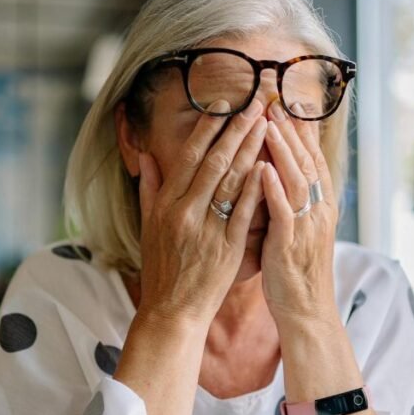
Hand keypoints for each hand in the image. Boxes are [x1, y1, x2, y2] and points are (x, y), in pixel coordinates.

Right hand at [136, 99, 268, 327]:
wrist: (171, 311)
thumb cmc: (161, 269)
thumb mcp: (147, 226)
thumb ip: (149, 188)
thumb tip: (145, 156)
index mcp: (165, 204)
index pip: (189, 156)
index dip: (207, 128)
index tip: (223, 104)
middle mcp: (184, 211)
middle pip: (214, 161)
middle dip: (236, 129)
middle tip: (256, 103)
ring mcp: (206, 228)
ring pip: (231, 180)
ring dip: (251, 149)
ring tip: (267, 124)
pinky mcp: (227, 247)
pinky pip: (244, 211)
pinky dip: (256, 186)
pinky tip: (268, 165)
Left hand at [259, 102, 338, 322]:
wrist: (307, 312)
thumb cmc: (295, 272)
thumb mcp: (297, 230)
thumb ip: (290, 201)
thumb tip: (278, 173)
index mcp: (318, 207)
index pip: (311, 159)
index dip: (301, 131)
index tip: (289, 102)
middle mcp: (317, 212)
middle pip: (306, 162)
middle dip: (291, 130)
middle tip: (276, 100)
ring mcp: (305, 227)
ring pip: (297, 181)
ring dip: (283, 151)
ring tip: (270, 124)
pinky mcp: (290, 245)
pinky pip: (284, 213)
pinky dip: (274, 190)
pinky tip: (263, 170)